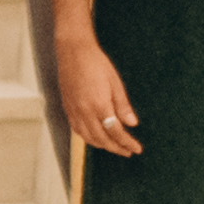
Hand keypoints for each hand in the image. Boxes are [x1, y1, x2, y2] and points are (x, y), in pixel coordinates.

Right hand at [54, 31, 142, 160]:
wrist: (73, 51)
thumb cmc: (96, 63)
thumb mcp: (115, 83)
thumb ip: (123, 106)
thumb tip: (132, 124)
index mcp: (99, 105)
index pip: (116, 131)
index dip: (127, 142)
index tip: (136, 149)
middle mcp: (85, 112)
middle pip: (102, 139)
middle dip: (116, 148)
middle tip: (128, 151)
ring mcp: (74, 111)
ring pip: (88, 138)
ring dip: (102, 145)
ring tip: (114, 146)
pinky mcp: (67, 108)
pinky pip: (77, 130)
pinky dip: (88, 138)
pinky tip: (95, 137)